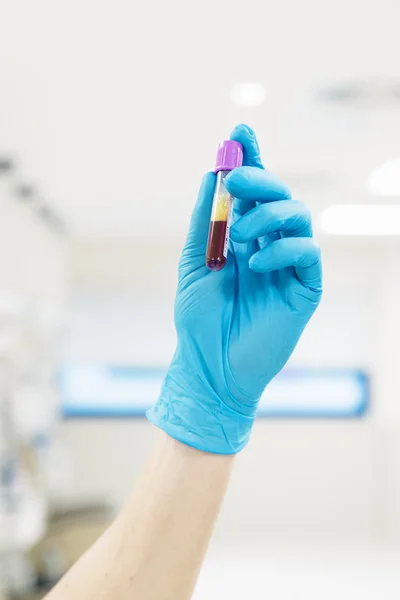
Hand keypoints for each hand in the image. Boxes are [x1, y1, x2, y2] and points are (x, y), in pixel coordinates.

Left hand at [147, 125, 321, 453]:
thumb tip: (208, 174)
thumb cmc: (199, 321)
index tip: (239, 130)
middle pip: (278, 195)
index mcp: (242, 238)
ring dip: (269, 213)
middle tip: (234, 178)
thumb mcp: (193, 264)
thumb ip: (203, 222)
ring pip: (298, 215)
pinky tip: (255, 264)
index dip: (250, 158)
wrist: (211, 368)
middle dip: (259, 178)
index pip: (251, 191)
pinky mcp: (305, 287)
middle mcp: (268, 245)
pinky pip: (307, 252)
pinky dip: (283, 248)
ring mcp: (288, 265)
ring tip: (240, 234)